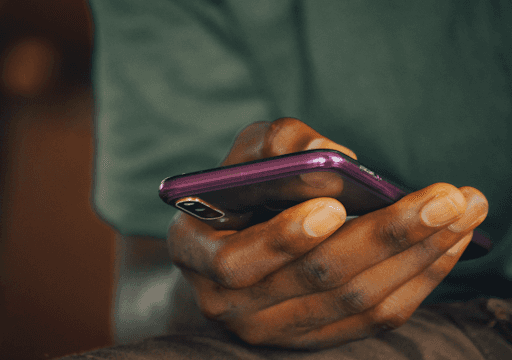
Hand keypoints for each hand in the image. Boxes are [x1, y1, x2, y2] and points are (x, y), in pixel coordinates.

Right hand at [167, 118, 487, 348]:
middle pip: (318, 280)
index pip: (236, 262)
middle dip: (386, 236)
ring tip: (464, 211)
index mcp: (198, 255)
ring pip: (357, 300)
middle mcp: (235, 304)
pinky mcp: (318, 334)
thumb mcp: (242, 158)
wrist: (232, 251)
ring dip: (417, 254)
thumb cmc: (237, 195)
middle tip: (446, 198)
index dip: (284, 238)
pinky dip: (418, 278)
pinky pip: (376, 317)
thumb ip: (275, 147)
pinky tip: (449, 244)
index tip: (335, 206)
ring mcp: (280, 328)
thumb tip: (336, 159)